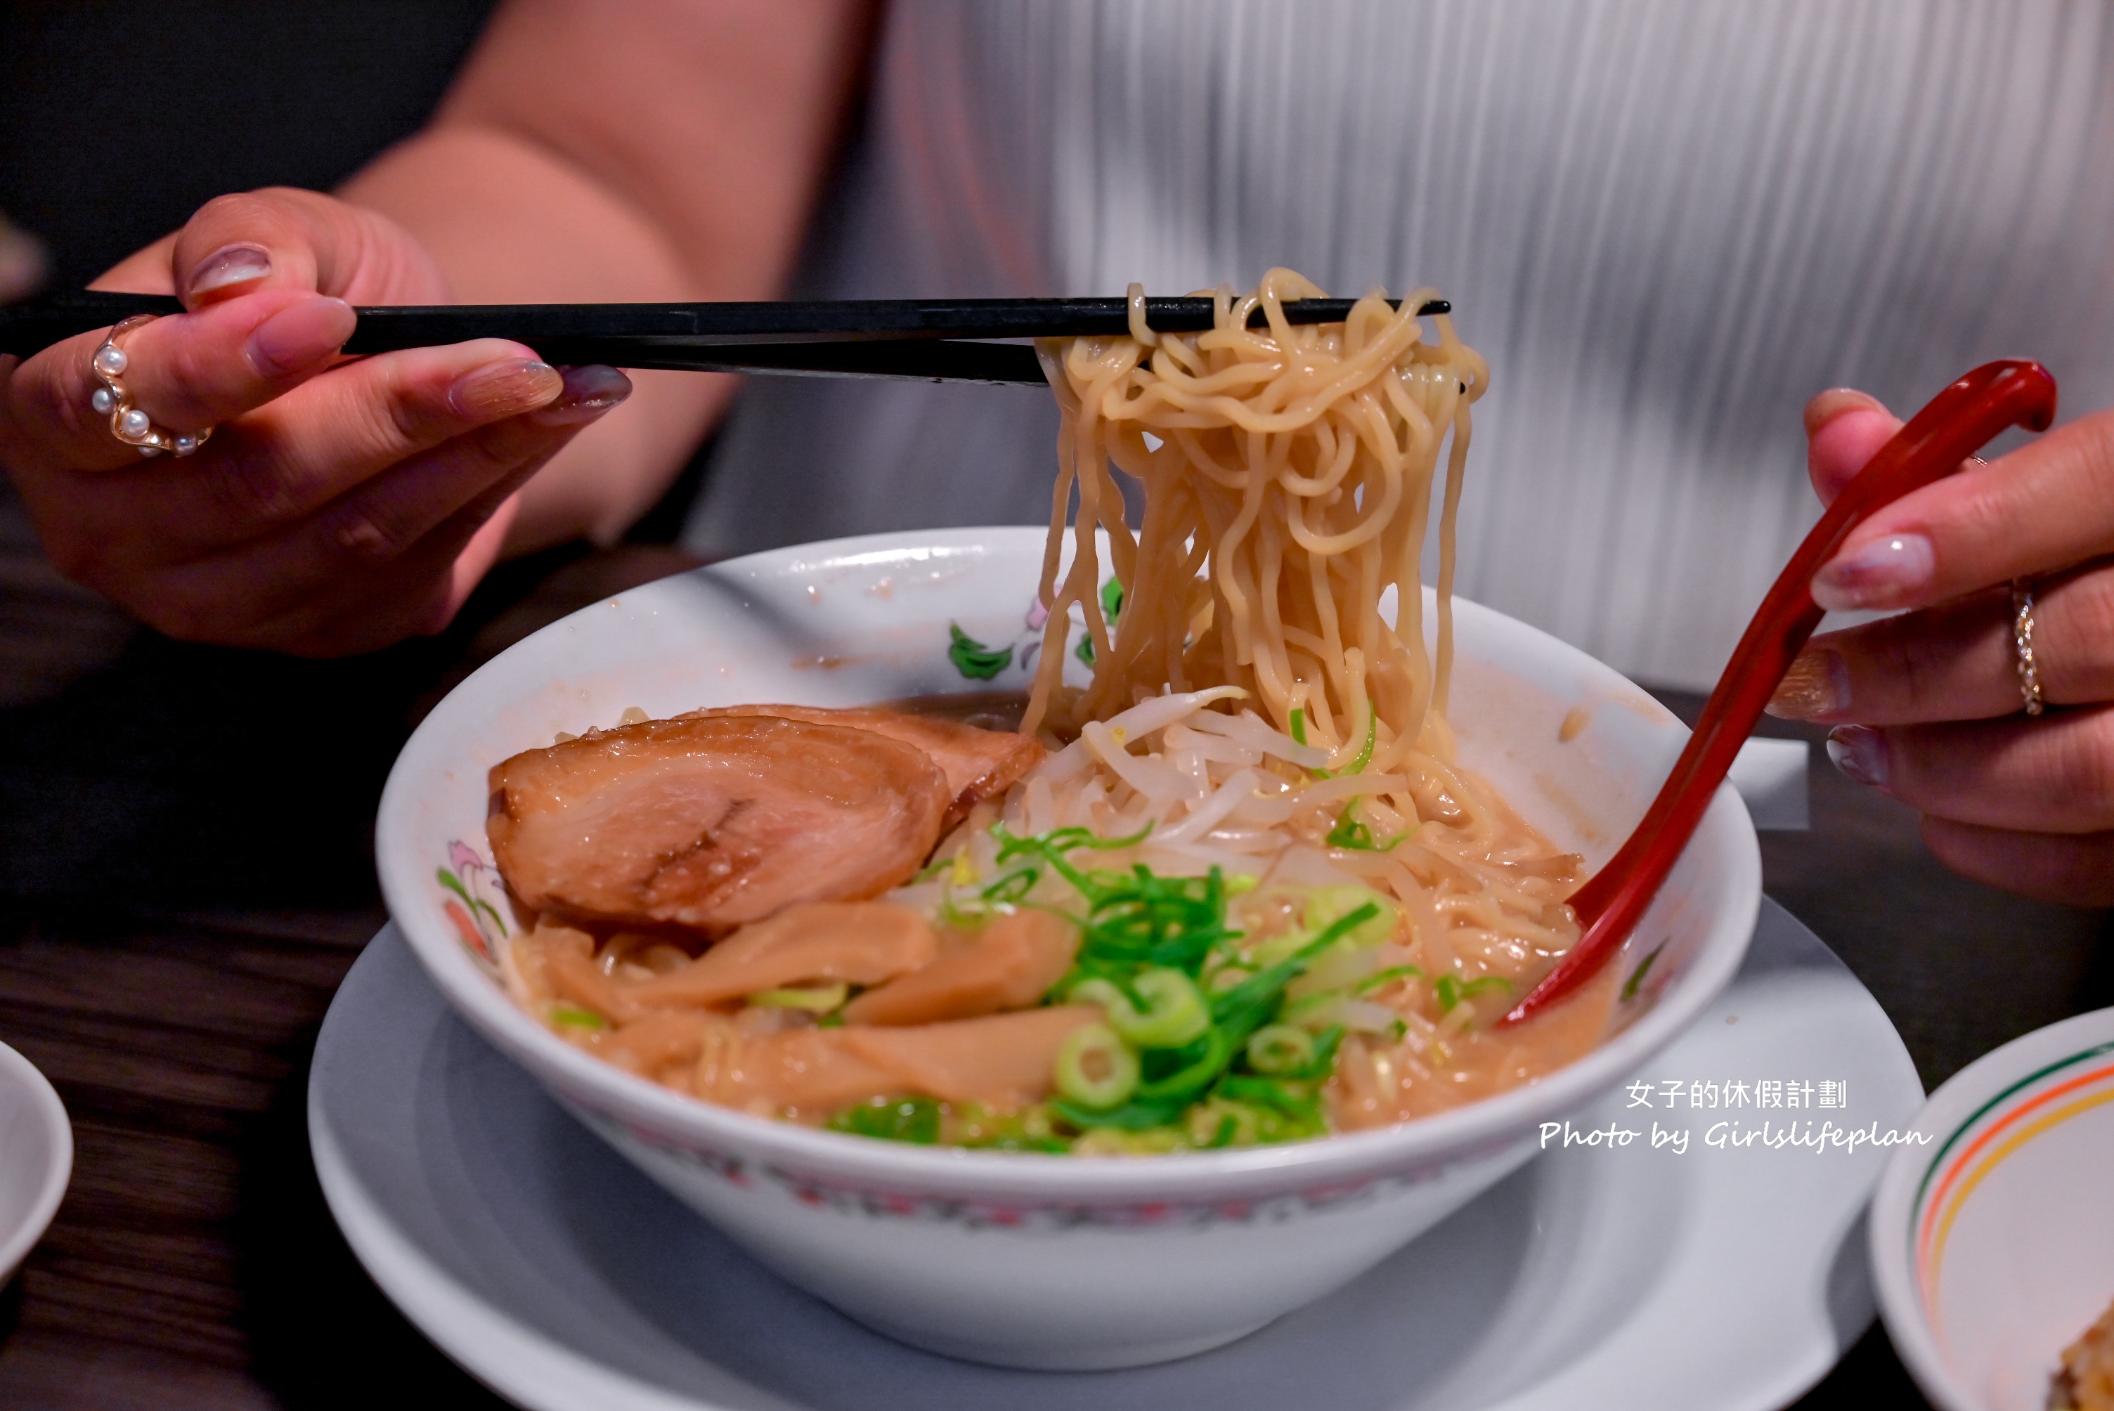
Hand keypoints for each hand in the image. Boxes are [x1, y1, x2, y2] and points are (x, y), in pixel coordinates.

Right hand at [0, 187, 629, 654]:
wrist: (387, 360)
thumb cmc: (312, 288)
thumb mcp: (286, 230)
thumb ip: (254, 238)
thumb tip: (243, 287)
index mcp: (59, 413)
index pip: (113, 403)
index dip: (220, 367)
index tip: (329, 319)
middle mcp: (113, 528)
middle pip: (258, 483)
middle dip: (400, 411)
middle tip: (519, 359)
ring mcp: (212, 601)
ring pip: (349, 538)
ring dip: (472, 459)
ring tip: (564, 386)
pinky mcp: (312, 633)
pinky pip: (406, 574)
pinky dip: (487, 497)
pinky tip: (544, 434)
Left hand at [1767, 388, 2113, 905]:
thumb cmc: (2109, 562)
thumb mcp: (2060, 492)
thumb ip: (1947, 463)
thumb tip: (1836, 430)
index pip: (2103, 484)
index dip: (1969, 531)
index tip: (1845, 570)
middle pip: (2080, 639)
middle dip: (1914, 672)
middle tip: (1816, 682)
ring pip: (2083, 767)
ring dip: (1939, 768)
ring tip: (1860, 745)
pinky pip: (2100, 858)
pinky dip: (1995, 844)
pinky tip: (1936, 809)